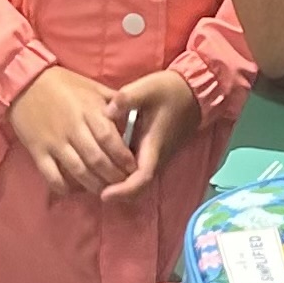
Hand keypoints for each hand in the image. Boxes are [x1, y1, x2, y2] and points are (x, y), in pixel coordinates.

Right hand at [10, 67, 135, 197]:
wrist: (23, 82)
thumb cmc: (62, 83)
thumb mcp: (92, 86)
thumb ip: (114, 101)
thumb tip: (136, 112)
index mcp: (89, 111)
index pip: (110, 139)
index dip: (123, 157)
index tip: (133, 168)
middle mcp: (73, 128)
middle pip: (97, 159)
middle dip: (113, 176)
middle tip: (122, 184)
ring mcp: (54, 141)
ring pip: (77, 170)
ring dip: (93, 185)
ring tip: (104, 191)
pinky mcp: (37, 150)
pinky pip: (50, 174)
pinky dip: (62, 187)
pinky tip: (72, 191)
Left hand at [101, 71, 200, 201]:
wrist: (194, 92)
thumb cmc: (170, 90)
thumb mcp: (148, 87)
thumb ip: (127, 98)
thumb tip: (106, 111)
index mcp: (155, 144)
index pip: (143, 177)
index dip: (124, 190)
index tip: (104, 195)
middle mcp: (157, 157)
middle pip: (139, 188)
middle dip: (116, 193)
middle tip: (89, 187)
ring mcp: (157, 157)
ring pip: (138, 182)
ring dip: (118, 186)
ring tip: (92, 178)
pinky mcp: (154, 154)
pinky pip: (138, 173)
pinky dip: (122, 177)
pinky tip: (103, 166)